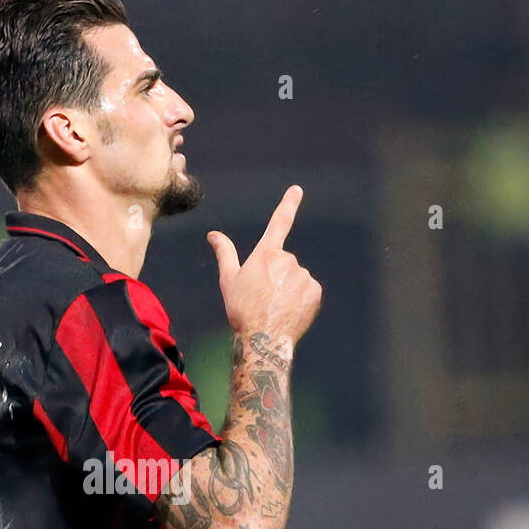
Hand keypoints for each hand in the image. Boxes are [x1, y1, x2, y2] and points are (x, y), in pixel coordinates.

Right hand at [207, 186, 321, 351]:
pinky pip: (308, 291)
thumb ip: (224, 253)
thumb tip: (213, 234)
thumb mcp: (228, 280)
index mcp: (266, 254)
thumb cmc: (242, 310)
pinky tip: (288, 312)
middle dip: (276, 277)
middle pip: (283, 263)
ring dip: (288, 290)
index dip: (288, 204)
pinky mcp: (315, 291)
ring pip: (296, 278)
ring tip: (275, 309)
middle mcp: (287, 260)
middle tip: (263, 299)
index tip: (296, 190)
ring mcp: (303, 275)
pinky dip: (300, 300)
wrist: (264, 339)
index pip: (279, 223)